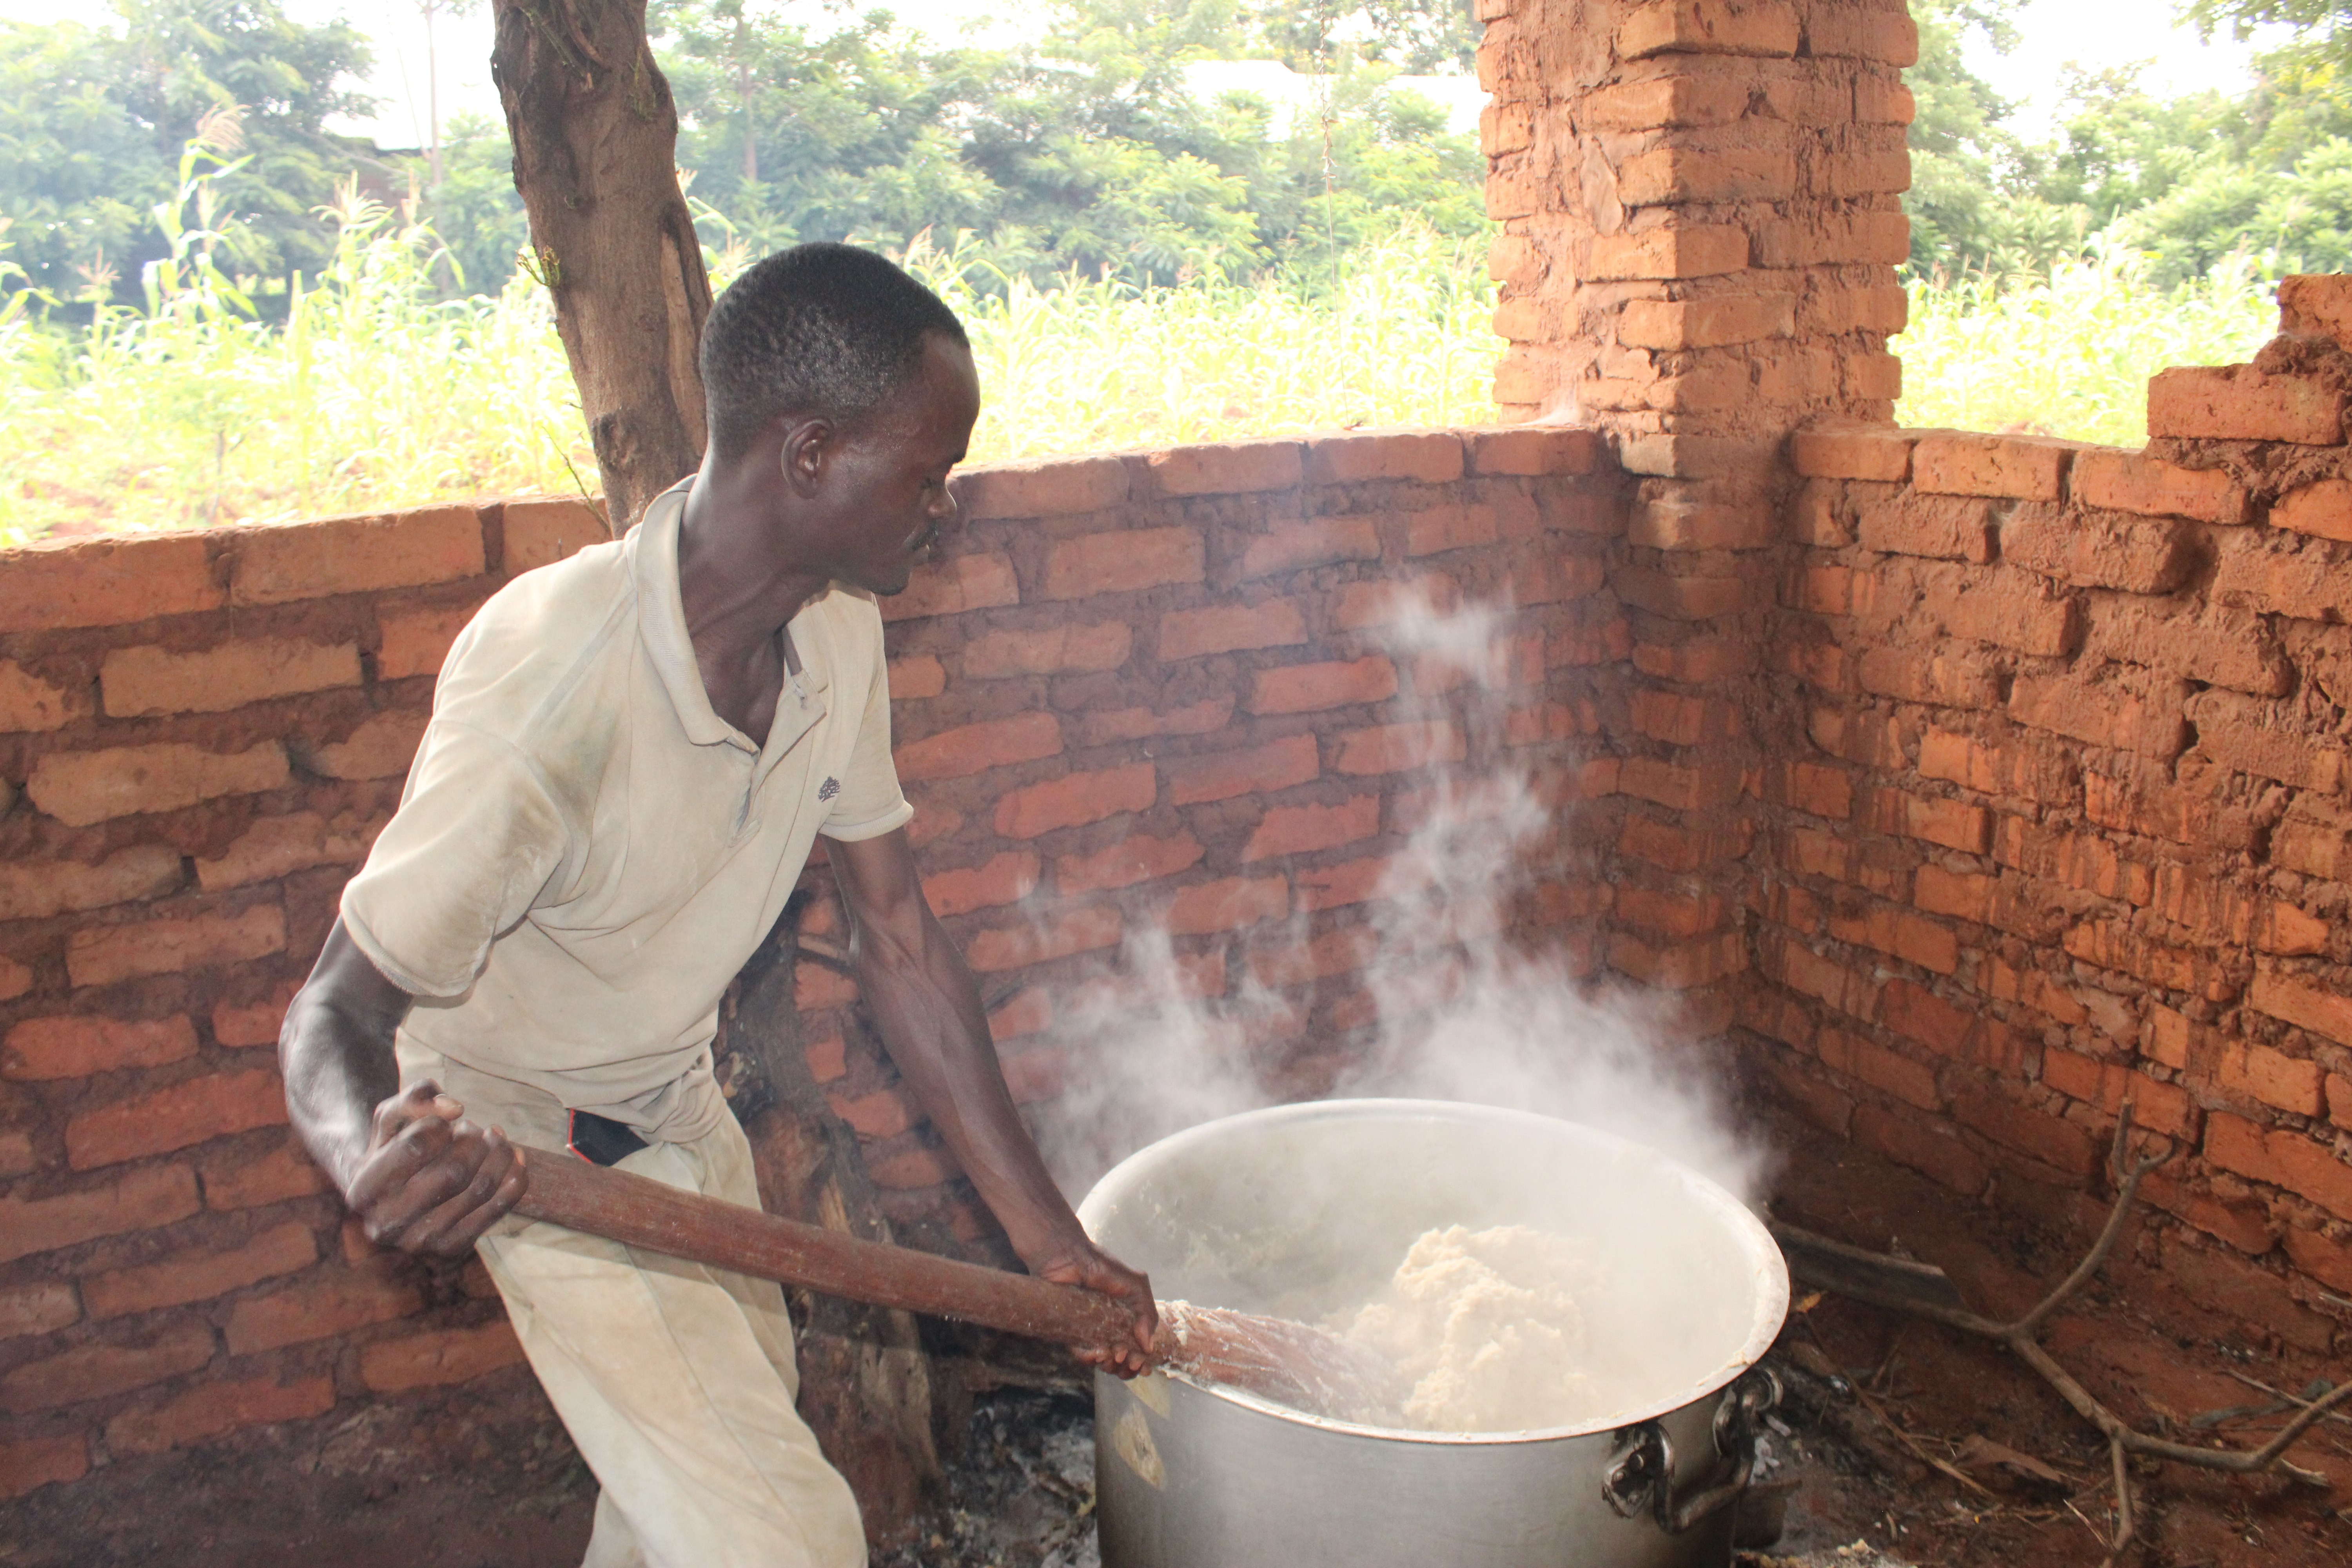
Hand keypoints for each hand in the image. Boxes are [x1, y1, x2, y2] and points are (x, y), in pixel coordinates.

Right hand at [344, 1081, 527, 1256]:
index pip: (417, 1146)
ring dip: (498, 1153)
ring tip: (493, 1137)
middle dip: (473, 1140)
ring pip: (480, 1188)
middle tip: (472, 1129)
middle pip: (454, 1170)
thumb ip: (415, 1097)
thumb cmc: (393, 1149)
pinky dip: (515, 1176)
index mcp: (365, 1190)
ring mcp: (421, 1243)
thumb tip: (455, 1108)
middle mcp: (388, 1224)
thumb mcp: (391, 1117)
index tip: (442, 1125)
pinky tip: (514, 1156)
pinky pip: (499, 1208)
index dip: (439, 1125)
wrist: (393, 1202)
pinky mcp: (452, 1249)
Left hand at [1030, 1236, 1157, 1377]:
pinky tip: (1098, 1352)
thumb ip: (1147, 1313)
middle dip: (1127, 1367)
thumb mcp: (1136, 1285)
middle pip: (1120, 1361)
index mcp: (1126, 1320)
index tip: (1143, 1365)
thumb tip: (1149, 1347)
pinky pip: (1081, 1354)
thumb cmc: (1104, 1268)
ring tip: (1114, 1353)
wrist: (1070, 1258)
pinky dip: (1090, 1358)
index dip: (1141, 1360)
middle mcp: (1108, 1329)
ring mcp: (1090, 1332)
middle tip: (1128, 1360)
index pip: (1136, 1348)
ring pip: (1102, 1361)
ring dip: (1110, 1364)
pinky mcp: (1071, 1333)